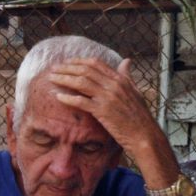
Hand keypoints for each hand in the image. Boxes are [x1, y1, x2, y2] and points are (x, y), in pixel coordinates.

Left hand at [46, 58, 168, 162]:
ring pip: (81, 83)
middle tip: (53, 69)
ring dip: (64, 79)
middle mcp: (114, 85)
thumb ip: (127, 76)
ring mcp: (108, 97)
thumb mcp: (135, 91)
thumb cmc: (139, 116)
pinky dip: (68, 98)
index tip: (66, 63)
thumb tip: (126, 61)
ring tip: (52, 79)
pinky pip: (81, 101)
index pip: (96, 64)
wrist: (144, 135)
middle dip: (67, 68)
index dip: (78, 61)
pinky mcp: (103, 111)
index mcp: (121, 79)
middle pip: (85, 71)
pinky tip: (58, 96)